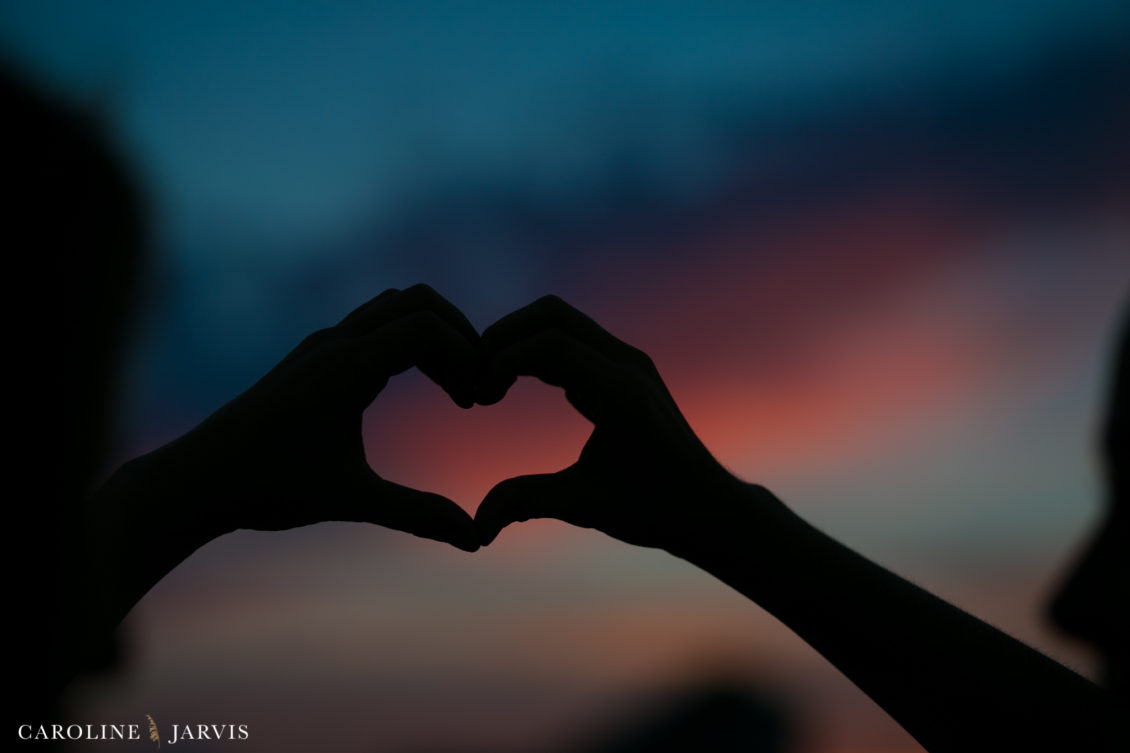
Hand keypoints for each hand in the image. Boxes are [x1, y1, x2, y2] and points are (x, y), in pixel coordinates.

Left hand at [162, 284, 479, 550]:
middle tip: (473, 389)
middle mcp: (335, 343)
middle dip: (458, 336)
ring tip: (451, 390)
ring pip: (394, 307)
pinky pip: (373, 325)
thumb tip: (476, 539)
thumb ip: (418, 514)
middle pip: (418, 301)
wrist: (197, 480)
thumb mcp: (351, 500)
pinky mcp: (312, 356)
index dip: (466, 356)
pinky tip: (410, 389)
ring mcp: (321, 344)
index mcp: (347, 367)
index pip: (427, 326)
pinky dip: (405, 343)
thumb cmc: (268, 487)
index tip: (477, 402)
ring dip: (432, 336)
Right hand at [473, 295, 757, 553]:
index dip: (501, 360)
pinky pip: (574, 340)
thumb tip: (476, 529)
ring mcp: (628, 362)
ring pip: (562, 322)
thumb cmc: (653, 510)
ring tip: (489, 383)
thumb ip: (525, 503)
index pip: (548, 343)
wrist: (707, 508)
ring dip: (520, 341)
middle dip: (504, 336)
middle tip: (475, 376)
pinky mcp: (625, 369)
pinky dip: (538, 351)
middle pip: (552, 315)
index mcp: (618, 392)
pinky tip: (513, 386)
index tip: (479, 399)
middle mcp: (627, 364)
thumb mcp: (584, 506)